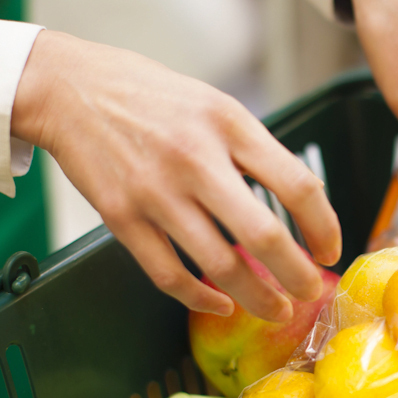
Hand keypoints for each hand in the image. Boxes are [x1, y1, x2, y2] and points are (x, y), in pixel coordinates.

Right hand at [11, 30, 339, 321]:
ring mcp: (156, 193)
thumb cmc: (151, 96)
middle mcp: (196, 160)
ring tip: (276, 310)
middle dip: (297, 275)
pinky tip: (221, 304)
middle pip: (264, 235)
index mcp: (228, 125)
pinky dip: (200, 298)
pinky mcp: (122, 219)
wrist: (68, 88)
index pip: (297, 185)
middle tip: (311, 292)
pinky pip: (169, 275)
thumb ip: (254, 149)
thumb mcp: (216, 104)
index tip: (329, 250)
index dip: (324, 226)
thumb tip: (298, 202)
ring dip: (256, 298)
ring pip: (219, 265)